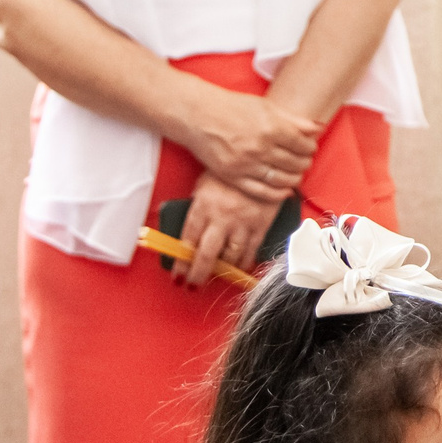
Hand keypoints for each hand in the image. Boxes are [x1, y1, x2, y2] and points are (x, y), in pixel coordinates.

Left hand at [175, 170, 280, 288]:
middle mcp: (221, 218)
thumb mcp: (204, 183)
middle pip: (206, 255)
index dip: (181, 263)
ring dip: (223, 271)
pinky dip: (245, 262)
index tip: (178, 275)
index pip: (187, 242)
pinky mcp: (262, 224)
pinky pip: (252, 250)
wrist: (263, 158)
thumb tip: (188, 231)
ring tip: (217, 276)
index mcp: (203, 206)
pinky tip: (240, 266)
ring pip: (231, 256)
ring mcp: (243, 222)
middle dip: (198, 274)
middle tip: (194, 284)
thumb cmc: (229, 171)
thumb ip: (197, 207)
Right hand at [176, 83, 318, 205]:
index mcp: (271, 128)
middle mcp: (260, 148)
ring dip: (295, 179)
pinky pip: (261, 191)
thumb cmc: (231, 107)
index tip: (310, 148)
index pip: (303, 145)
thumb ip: (293, 120)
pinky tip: (284, 191)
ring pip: (282, 179)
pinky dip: (277, 194)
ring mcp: (246, 164)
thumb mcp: (266, 107)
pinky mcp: (233, 177)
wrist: (198, 116)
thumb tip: (317, 128)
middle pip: (295, 163)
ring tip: (296, 174)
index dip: (310, 148)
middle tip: (305, 161)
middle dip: (305, 163)